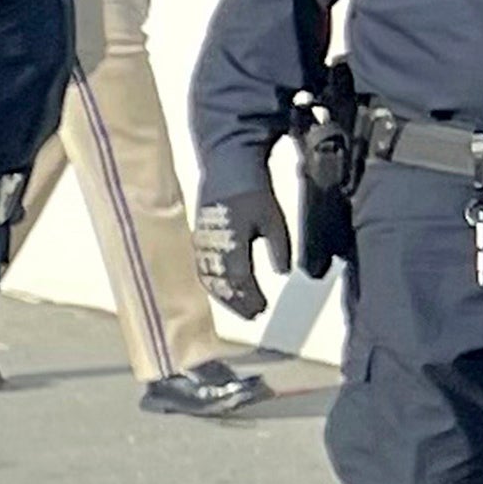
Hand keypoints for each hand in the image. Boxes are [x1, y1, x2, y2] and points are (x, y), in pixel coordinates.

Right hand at [198, 167, 286, 330]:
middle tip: (253, 315)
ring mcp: (202, 245)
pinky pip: (204, 270)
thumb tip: (283, 274)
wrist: (228, 168)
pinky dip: (214, 285)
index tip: (262, 309)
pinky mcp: (199, 241)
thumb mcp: (274, 219)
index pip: (240, 280)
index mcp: (232, 242)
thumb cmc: (254, 192)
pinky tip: (225, 290)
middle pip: (222, 285)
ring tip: (240, 307)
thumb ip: (279, 248)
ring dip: (225, 297)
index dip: (250, 297)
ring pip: (210, 280)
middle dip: (237, 302)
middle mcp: (213, 247)